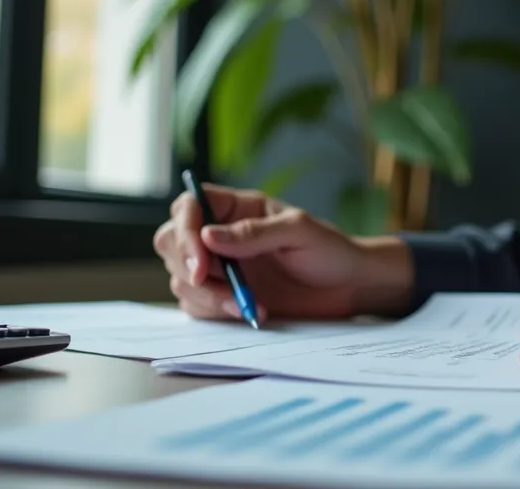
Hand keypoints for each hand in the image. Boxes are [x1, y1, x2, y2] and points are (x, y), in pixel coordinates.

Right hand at [152, 184, 413, 321]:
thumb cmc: (330, 250)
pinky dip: (217, 312)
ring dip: (207, 296)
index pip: (189, 207)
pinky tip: (252, 312)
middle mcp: (221, 235)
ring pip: (181, 278)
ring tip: (247, 304)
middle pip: (171, 241)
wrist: (348, 287)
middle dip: (186, 265)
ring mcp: (220, 267)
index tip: (199, 262)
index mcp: (237, 208)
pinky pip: (197, 305)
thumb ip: (254, 233)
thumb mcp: (299, 232)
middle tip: (211, 283)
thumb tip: (207, 235)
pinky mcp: (224, 296)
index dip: (184, 230)